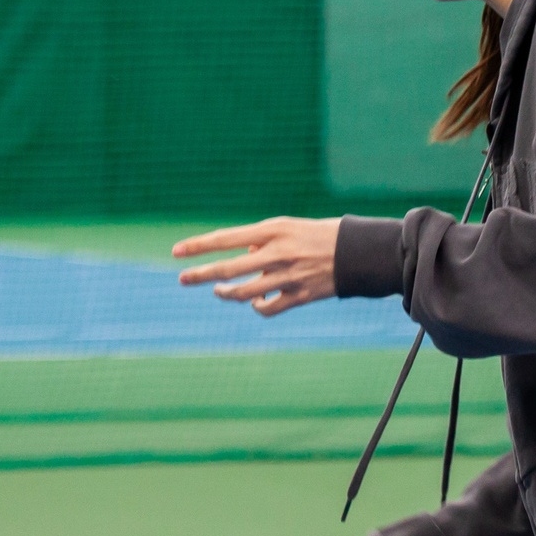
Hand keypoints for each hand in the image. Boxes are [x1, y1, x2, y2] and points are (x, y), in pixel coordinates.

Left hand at [172, 218, 342, 317]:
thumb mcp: (288, 227)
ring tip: (218, 291)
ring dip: (226, 294)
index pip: (225, 238)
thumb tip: (241, 255)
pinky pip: (267, 308)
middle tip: (182, 278)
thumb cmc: (318, 234)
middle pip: (228, 269)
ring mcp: (287, 277)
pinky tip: (256, 301)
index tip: (177, 251)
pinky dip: (257, 306)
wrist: (358, 251)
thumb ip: (261, 240)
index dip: (198, 245)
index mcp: (273, 230)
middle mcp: (277, 253)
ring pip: (243, 293)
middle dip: (200, 274)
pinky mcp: (299, 296)